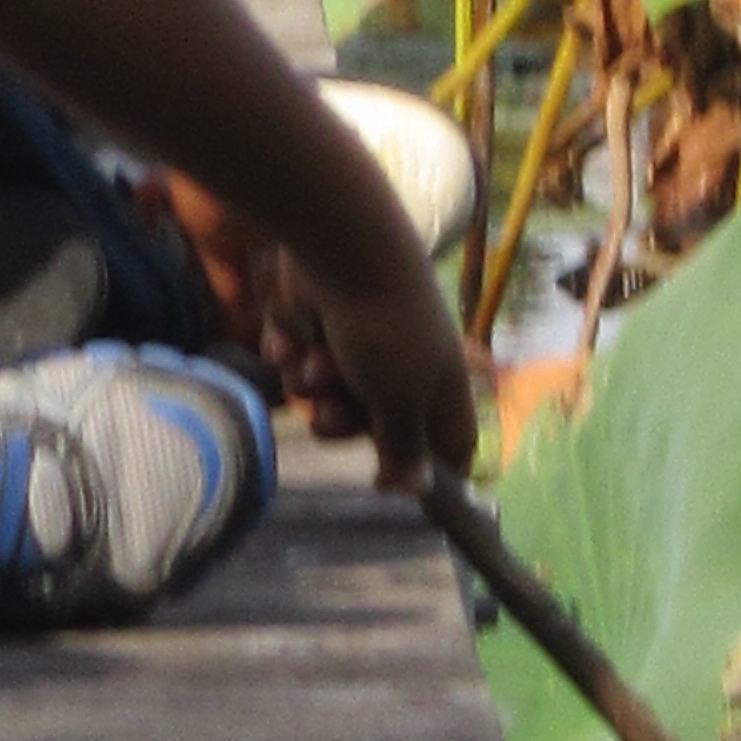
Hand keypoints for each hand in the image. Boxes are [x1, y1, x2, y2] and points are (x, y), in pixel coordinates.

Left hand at [287, 235, 477, 492]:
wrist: (342, 248)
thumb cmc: (386, 329)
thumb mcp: (400, 401)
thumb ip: (404, 448)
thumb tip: (414, 491)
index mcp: (440, 385)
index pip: (449, 443)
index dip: (428, 470)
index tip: (390, 483)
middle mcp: (403, 364)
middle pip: (371, 427)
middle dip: (343, 423)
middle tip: (331, 410)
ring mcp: (358, 342)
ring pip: (326, 396)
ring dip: (315, 386)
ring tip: (314, 362)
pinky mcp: (317, 322)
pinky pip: (297, 361)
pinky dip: (292, 352)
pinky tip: (292, 337)